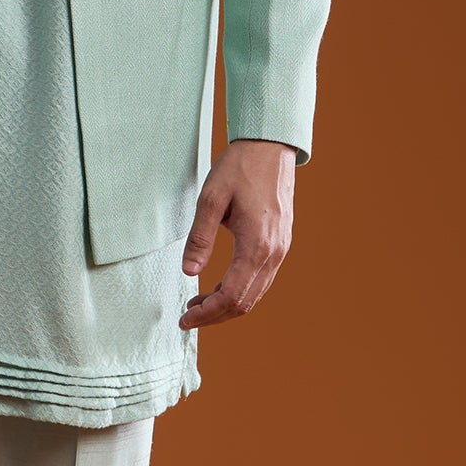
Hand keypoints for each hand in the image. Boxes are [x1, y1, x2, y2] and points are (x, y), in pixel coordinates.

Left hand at [178, 139, 294, 328]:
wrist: (270, 147)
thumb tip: (188, 272)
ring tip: (198, 304)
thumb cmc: (240, 168)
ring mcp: (281, 249)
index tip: (185, 319)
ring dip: (227, 305)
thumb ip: (200, 238)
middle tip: (187, 317)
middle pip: (245, 302)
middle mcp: (274, 253)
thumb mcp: (210, 199)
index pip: (232, 296)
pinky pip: (262, 279)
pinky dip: (240, 291)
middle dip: (215, 316)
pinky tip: (219, 287)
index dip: (207, 314)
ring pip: (255, 294)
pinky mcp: (281, 243)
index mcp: (257, 244)